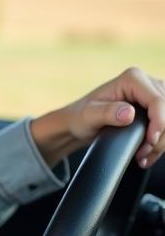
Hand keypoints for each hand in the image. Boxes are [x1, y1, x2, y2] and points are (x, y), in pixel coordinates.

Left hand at [30, 66, 164, 168]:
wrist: (79, 124)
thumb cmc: (80, 117)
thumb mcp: (88, 115)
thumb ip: (106, 113)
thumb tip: (129, 113)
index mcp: (132, 79)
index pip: (158, 100)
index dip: (160, 122)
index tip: (150, 140)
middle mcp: (146, 83)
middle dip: (161, 135)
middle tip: (143, 153)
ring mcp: (153, 95)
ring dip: (162, 142)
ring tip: (143, 156)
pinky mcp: (156, 108)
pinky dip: (160, 142)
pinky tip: (148, 154)